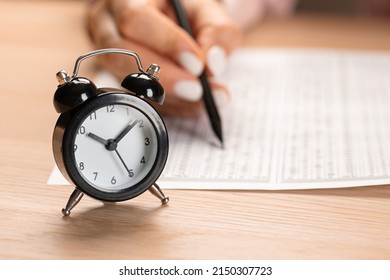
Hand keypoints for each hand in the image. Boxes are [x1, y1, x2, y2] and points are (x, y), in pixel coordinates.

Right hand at [86, 0, 241, 116]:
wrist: (175, 26)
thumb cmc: (185, 14)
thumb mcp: (205, 12)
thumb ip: (216, 33)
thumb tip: (214, 65)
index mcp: (128, 0)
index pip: (137, 20)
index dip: (167, 44)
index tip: (197, 64)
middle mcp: (109, 27)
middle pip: (121, 54)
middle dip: (165, 77)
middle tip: (196, 90)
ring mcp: (109, 57)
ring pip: (127, 82)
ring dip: (168, 96)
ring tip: (199, 99)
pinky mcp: (121, 82)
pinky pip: (140, 99)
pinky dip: (169, 106)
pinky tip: (192, 106)